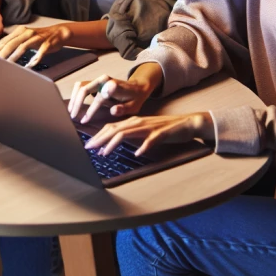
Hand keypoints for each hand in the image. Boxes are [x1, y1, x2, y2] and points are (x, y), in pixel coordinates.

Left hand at [0, 24, 71, 67]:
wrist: (58, 33)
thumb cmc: (40, 37)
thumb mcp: (25, 37)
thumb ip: (14, 42)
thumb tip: (0, 52)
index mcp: (20, 31)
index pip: (4, 41)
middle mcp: (27, 33)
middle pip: (11, 43)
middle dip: (2, 54)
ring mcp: (37, 38)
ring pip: (23, 47)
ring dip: (14, 57)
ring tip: (8, 65)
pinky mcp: (47, 43)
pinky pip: (40, 52)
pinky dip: (34, 59)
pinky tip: (30, 65)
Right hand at [69, 63, 162, 122]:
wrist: (138, 87)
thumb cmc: (135, 99)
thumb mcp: (133, 106)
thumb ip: (123, 108)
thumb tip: (112, 110)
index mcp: (114, 85)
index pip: (99, 98)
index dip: (91, 110)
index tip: (85, 120)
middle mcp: (104, 79)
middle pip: (85, 88)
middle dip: (77, 103)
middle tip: (74, 117)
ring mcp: (98, 80)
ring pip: (80, 85)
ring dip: (74, 98)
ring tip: (71, 111)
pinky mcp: (95, 82)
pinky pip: (81, 85)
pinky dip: (75, 94)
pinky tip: (74, 105)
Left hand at [84, 112, 213, 156]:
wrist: (186, 123)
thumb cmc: (164, 129)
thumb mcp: (144, 131)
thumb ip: (130, 135)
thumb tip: (113, 144)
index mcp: (133, 122)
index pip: (111, 127)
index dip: (98, 136)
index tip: (89, 145)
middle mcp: (138, 122)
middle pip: (114, 129)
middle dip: (100, 139)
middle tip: (89, 148)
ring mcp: (149, 127)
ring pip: (127, 133)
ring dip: (114, 143)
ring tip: (105, 152)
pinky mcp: (161, 133)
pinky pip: (150, 140)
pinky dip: (143, 146)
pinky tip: (137, 153)